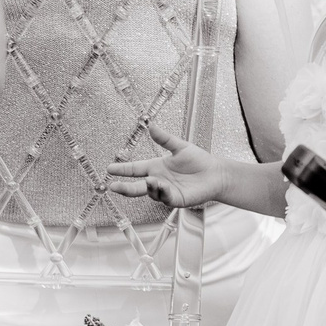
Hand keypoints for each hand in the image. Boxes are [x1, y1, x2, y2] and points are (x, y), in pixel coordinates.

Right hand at [108, 122, 225, 207]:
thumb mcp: (180, 147)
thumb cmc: (199, 161)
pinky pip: (164, 198)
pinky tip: (162, 186)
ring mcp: (165, 191)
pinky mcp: (175, 199)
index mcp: (156, 167)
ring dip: (148, 187)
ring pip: (150, 192)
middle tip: (112, 186)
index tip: (109, 168)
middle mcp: (158, 180)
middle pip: (136, 186)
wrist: (216, 173)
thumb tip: (151, 126)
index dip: (122, 169)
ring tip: (150, 180)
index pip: (135, 169)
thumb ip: (164, 138)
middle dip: (124, 188)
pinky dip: (161, 192)